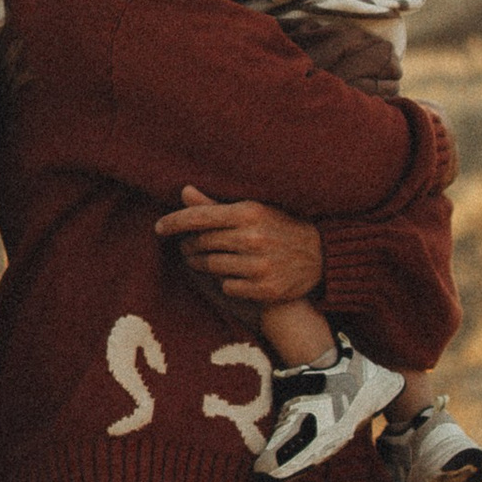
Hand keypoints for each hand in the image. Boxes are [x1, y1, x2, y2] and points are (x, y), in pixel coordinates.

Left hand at [151, 186, 323, 305]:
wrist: (322, 256)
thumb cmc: (282, 227)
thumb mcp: (254, 210)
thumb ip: (217, 205)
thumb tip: (184, 191)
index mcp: (249, 212)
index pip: (199, 217)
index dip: (174, 222)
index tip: (159, 227)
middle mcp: (253, 239)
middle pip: (201, 243)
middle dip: (189, 245)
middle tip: (187, 246)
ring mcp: (259, 266)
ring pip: (211, 267)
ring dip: (202, 264)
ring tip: (203, 260)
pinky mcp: (264, 289)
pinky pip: (227, 287)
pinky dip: (225, 282)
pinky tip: (233, 274)